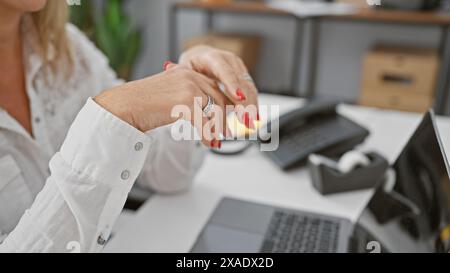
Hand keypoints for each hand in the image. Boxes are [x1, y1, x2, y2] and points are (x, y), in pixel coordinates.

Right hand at [94, 65, 231, 147]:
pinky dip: (207, 136)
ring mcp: (189, 87)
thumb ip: (190, 97)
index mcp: (189, 72)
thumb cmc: (144, 104)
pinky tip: (208, 144)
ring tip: (218, 140)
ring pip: (215, 111)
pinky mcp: (185, 102)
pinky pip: (204, 123)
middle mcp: (191, 76)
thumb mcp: (172, 95)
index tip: (231, 118)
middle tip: (228, 133)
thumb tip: (208, 112)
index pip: (216, 87)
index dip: (226, 105)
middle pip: (220, 98)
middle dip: (226, 118)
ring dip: (218, 128)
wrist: (124, 106)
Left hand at [179, 45, 258, 128]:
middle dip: (246, 102)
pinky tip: (253, 119)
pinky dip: (252, 107)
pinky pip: (251, 93)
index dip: (232, 84)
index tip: (238, 98)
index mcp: (214, 58)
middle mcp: (230, 62)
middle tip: (245, 119)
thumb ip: (181, 71)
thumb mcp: (185, 68)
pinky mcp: (244, 78)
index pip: (225, 71)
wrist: (203, 58)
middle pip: (242, 82)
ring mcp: (240, 69)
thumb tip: (169, 66)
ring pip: (250, 88)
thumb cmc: (193, 65)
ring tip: (250, 123)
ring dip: (251, 107)